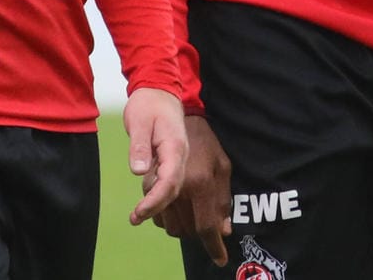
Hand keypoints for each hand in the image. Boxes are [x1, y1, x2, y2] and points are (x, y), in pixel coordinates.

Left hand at [123, 88, 189, 224]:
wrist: (159, 90)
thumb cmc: (148, 103)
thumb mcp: (139, 121)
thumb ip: (139, 147)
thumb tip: (138, 172)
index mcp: (174, 147)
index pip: (170, 181)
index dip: (156, 200)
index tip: (139, 212)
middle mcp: (180, 156)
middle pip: (173, 189)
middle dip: (156, 207)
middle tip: (134, 218)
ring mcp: (178, 158)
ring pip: (172, 187)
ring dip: (157, 204)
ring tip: (137, 215)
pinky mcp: (171, 159)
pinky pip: (169, 181)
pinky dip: (158, 194)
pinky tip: (146, 201)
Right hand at [153, 114, 233, 265]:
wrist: (170, 113)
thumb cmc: (204, 140)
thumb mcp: (222, 165)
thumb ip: (223, 199)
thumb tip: (224, 229)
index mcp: (200, 183)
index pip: (207, 226)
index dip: (214, 247)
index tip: (220, 260)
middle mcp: (179, 189)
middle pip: (187, 230)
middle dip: (198, 233)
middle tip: (207, 223)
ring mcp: (160, 187)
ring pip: (171, 227)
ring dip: (183, 227)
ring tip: (193, 211)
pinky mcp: (148, 185)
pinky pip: (158, 216)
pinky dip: (168, 218)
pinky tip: (177, 205)